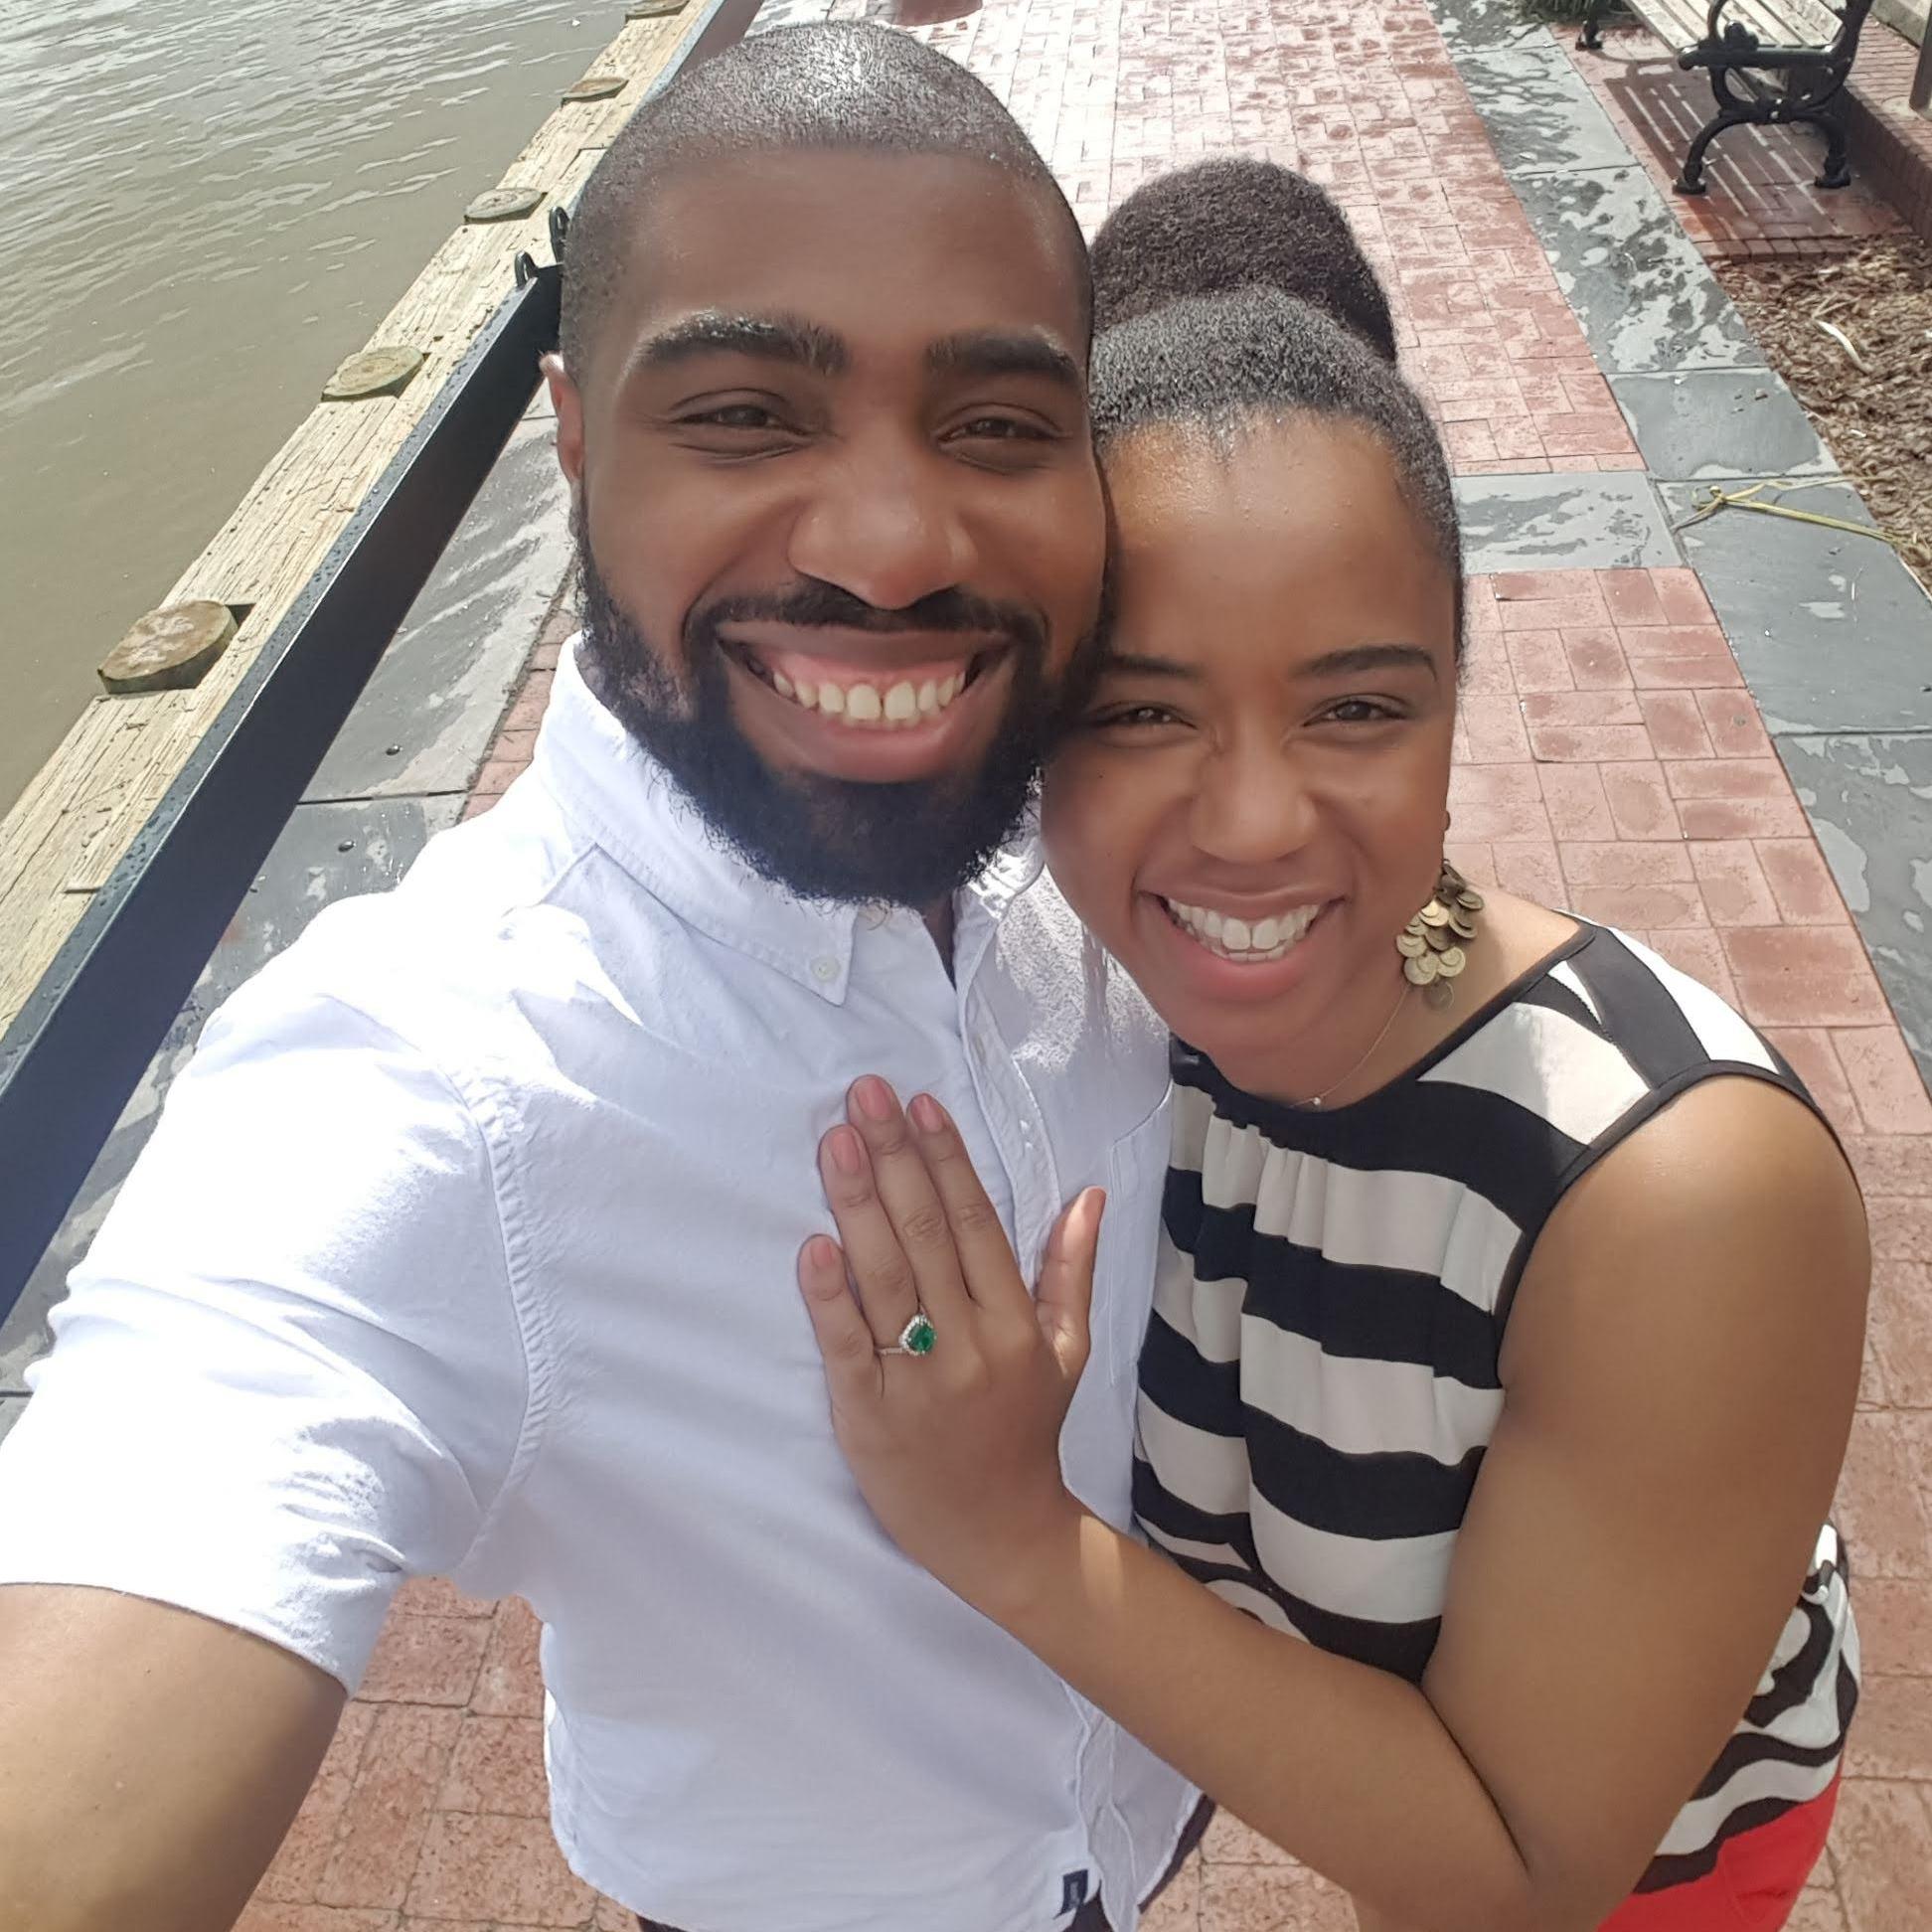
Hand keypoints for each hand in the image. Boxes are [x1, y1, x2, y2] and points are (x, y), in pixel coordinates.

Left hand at [797, 1076, 1100, 1612]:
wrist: (999, 1535)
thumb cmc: (1026, 1429)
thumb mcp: (1066, 1349)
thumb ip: (1071, 1269)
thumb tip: (1089, 1194)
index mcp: (1016, 1324)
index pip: (977, 1224)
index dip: (946, 1160)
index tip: (919, 1104)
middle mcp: (970, 1346)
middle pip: (927, 1236)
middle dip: (894, 1159)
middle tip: (864, 1095)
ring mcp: (918, 1382)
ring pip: (885, 1280)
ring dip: (858, 1206)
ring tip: (837, 1142)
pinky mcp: (869, 1417)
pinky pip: (847, 1349)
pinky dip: (830, 1298)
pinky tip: (814, 1245)